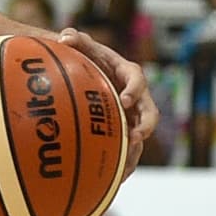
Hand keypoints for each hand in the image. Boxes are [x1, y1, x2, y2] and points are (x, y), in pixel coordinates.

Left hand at [57, 28, 157, 176]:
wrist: (81, 72)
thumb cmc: (82, 57)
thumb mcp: (80, 46)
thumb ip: (75, 39)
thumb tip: (66, 36)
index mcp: (125, 73)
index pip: (137, 79)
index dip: (134, 89)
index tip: (125, 99)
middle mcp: (133, 95)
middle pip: (149, 111)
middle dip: (145, 124)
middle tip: (136, 136)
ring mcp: (130, 114)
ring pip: (142, 133)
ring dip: (137, 148)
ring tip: (128, 165)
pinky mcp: (123, 130)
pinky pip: (130, 148)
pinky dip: (125, 162)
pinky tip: (115, 179)